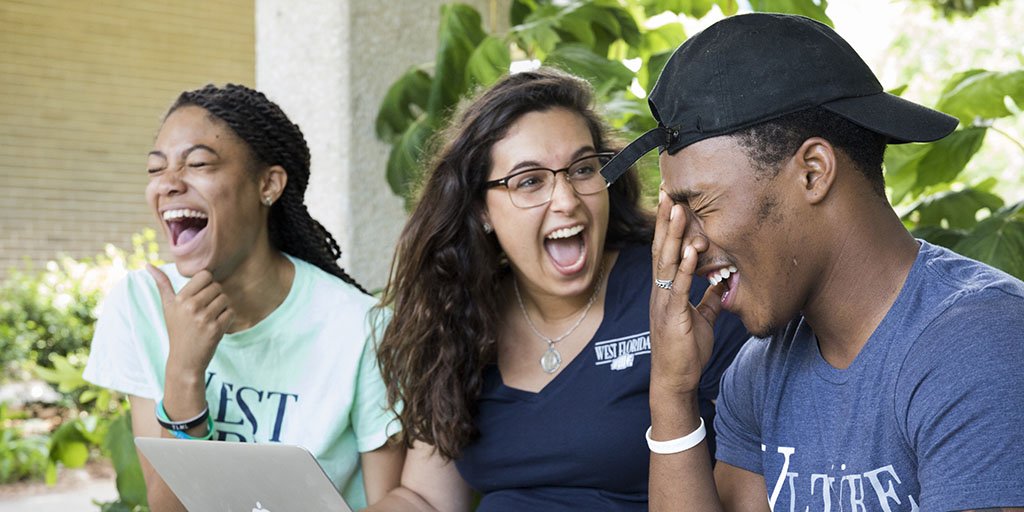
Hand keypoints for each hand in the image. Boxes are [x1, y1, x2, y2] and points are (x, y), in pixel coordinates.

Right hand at [147, 264, 233, 379]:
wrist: (184, 360)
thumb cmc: (177, 330)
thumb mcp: (167, 307)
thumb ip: (162, 284)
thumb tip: (148, 265)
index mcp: (180, 299)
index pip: (205, 275)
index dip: (207, 284)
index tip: (201, 295)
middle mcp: (192, 307)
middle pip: (217, 287)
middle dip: (215, 296)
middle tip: (206, 309)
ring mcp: (204, 318)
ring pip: (225, 299)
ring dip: (221, 307)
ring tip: (210, 318)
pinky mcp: (217, 329)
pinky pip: (231, 312)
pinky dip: (227, 318)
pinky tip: (216, 326)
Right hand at [649, 192, 722, 397]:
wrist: (675, 379)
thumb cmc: (686, 351)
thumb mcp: (702, 318)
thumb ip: (709, 297)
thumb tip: (721, 279)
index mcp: (667, 289)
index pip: (666, 251)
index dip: (669, 226)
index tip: (673, 201)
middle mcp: (660, 291)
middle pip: (661, 248)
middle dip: (666, 220)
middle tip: (669, 192)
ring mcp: (663, 302)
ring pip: (666, 262)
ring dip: (673, 235)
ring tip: (679, 210)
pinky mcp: (671, 315)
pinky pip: (677, 286)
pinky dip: (684, 267)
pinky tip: (690, 250)